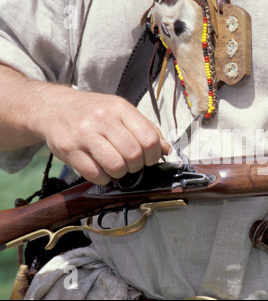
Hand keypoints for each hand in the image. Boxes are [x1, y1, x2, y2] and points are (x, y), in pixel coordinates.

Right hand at [40, 89, 169, 184]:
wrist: (54, 107)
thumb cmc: (93, 112)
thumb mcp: (121, 112)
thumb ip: (146, 128)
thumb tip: (166, 150)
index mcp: (120, 109)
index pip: (149, 138)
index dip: (153, 156)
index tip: (149, 159)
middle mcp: (102, 119)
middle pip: (134, 154)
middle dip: (137, 166)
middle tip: (131, 165)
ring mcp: (84, 134)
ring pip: (116, 166)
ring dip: (120, 173)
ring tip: (116, 168)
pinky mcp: (69, 150)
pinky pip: (95, 174)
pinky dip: (103, 178)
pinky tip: (102, 171)